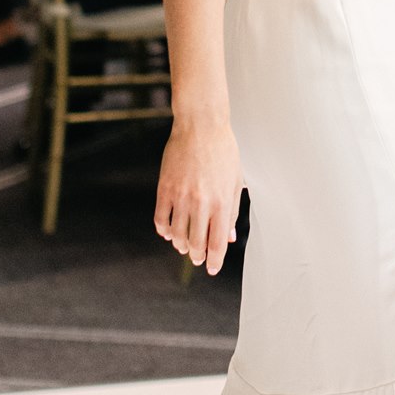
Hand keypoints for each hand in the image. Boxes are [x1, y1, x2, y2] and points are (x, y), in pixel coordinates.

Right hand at [154, 117, 242, 274]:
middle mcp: (201, 202)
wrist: (201, 126)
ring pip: (176, 235)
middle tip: (198, 258)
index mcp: (221, 201)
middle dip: (197, 255)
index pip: (217, 242)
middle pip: (195, 243)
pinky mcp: (165, 188)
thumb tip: (229, 236)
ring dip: (180, 244)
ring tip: (183, 245)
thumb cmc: (223, 150)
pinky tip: (168, 232)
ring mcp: (181, 196)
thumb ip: (232, 210)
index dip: (215, 260)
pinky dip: (163, 230)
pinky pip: (160, 219)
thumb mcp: (234, 180)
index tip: (212, 268)